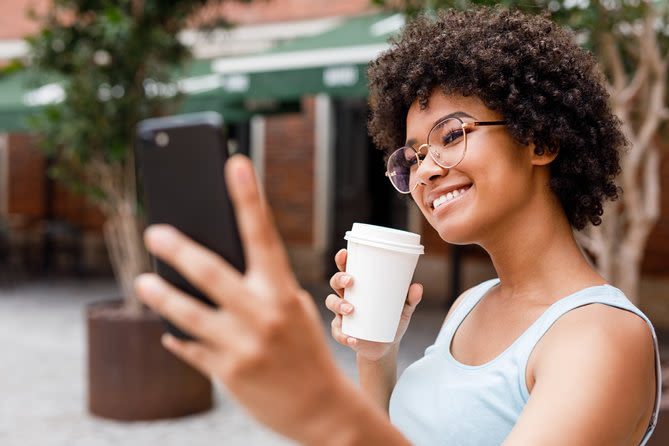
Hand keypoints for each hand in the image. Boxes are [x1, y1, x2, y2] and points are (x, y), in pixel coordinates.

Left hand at [134, 155, 351, 444]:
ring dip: (160, 296)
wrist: (322, 409)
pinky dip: (177, 339)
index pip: (263, 236)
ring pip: (188, 314)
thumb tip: (211, 269)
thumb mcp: (294, 311)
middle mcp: (263, 315)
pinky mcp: (227, 374)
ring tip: (142, 283)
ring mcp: (243, 346)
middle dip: (178, 249)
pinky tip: (167, 332)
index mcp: (283, 292)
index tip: (234, 164)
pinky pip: (190, 349)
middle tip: (154, 232)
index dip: (248, 197)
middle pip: (211, 273)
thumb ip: (260, 290)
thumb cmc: (305, 350)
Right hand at [325, 248, 422, 360]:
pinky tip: (352, 339)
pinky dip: (343, 336)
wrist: (386, 346)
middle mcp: (347, 297)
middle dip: (339, 279)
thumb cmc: (391, 320)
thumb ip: (410, 299)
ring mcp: (342, 314)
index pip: (347, 269)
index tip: (345, 253)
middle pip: (335, 283)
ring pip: (331, 303)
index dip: (342, 260)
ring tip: (351, 310)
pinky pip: (337, 332)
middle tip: (350, 281)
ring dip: (338, 305)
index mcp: (359, 287)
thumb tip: (417, 287)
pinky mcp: (343, 331)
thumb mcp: (403, 310)